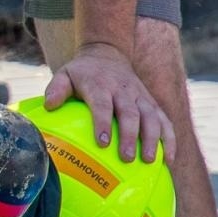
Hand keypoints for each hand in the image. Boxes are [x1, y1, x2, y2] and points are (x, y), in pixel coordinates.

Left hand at [42, 41, 174, 163]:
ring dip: (152, 139)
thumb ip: (56, 89)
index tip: (102, 143)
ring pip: (151, 117)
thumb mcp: (65, 74)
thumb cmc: (82, 73)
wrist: (108, 54)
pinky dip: (168, 139)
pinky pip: (164, 121)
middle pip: (129, 113)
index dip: (103, 123)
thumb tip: (49, 106)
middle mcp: (123, 90)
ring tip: (150, 161)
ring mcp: (140, 96)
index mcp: (100, 85)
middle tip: (126, 158)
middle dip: (130, 136)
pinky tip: (168, 159)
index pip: (102, 104)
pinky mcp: (152, 103)